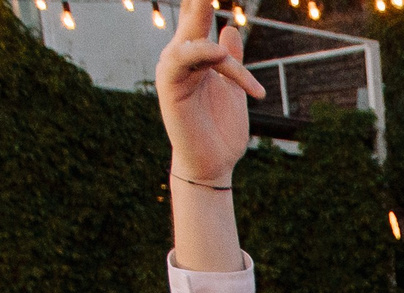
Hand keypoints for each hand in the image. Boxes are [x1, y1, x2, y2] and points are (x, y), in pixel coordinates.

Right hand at [156, 0, 264, 188]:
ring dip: (208, 27)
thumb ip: (232, 61)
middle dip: (199, 0)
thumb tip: (230, 27)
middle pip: (191, 16)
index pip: (198, 16)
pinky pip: (181, 60)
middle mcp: (182, 58)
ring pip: (190, 37)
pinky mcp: (170, 86)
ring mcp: (174, 70)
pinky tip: (218, 54)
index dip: (203, 0)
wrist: (213, 165)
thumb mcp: (233, 89)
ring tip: (224, 32)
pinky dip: (201, 53)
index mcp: (197, 56)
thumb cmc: (221, 131)